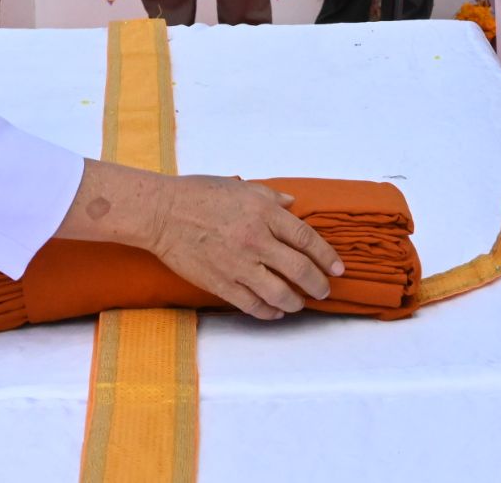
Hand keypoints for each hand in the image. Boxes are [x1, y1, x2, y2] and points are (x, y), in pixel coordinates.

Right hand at [145, 175, 341, 320]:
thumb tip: (292, 205)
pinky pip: (253, 305)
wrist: (162, 213)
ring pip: (281, 294)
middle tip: (323, 290)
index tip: (337, 269)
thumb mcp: (241, 187)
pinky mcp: (222, 284)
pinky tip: (275, 311)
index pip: (308, 240)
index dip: (327, 257)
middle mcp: (257, 241)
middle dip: (318, 285)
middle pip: (301, 270)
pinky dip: (269, 312)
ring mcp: (240, 265)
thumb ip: (270, 197)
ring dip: (296, 302)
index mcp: (264, 213)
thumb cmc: (199, 194)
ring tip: (299, 303)